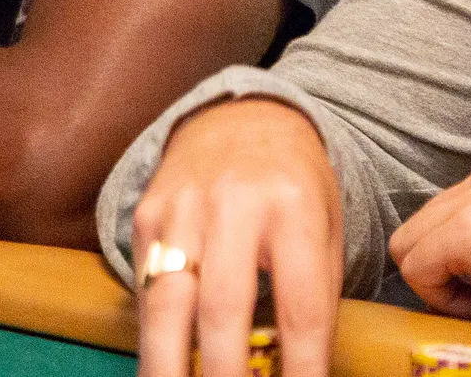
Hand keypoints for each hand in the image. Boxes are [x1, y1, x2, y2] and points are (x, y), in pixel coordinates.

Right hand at [133, 99, 341, 376]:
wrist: (242, 119)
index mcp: (293, 207)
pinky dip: (150, 333)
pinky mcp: (146, 213)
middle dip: (225, 375)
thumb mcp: (325, 230)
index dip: (301, 367)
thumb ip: (312, 297)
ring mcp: (181, 207)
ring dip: (169, 364)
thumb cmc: (295, 189)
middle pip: (224, 307)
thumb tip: (296, 373)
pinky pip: (144, 284)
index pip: (299, 306)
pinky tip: (159, 366)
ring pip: (168, 300)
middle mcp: (232, 204)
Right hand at [390, 147, 470, 313]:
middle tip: (469, 288)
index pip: (411, 263)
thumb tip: (455, 300)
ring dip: (454, 236)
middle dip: (432, 264)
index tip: (466, 307)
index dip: (434, 295)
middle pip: (411, 230)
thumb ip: (467, 295)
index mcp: (470, 231)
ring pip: (439, 205)